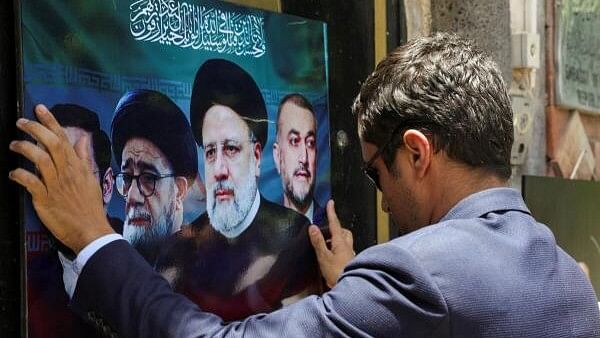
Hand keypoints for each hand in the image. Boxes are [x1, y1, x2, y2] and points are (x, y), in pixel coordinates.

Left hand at [9, 105, 113, 253]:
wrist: (90, 230)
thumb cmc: (90, 206)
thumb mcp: (91, 179)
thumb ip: (84, 158)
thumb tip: (83, 140)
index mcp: (77, 167)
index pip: (64, 138)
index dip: (51, 122)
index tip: (40, 109)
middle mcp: (67, 173)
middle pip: (51, 144)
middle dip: (35, 129)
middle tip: (21, 122)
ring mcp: (56, 185)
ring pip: (40, 159)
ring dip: (24, 149)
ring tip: (14, 144)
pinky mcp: (45, 199)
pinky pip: (30, 182)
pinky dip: (19, 175)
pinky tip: (12, 174)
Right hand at [308, 200, 354, 287]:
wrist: (350, 289)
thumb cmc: (337, 273)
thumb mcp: (324, 257)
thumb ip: (318, 242)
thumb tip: (313, 227)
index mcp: (340, 242)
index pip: (335, 224)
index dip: (332, 213)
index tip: (331, 203)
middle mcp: (347, 246)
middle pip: (344, 232)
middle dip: (336, 228)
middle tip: (326, 229)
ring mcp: (350, 255)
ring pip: (345, 241)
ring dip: (337, 239)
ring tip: (325, 245)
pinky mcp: (350, 263)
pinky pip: (345, 251)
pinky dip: (338, 250)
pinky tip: (332, 258)